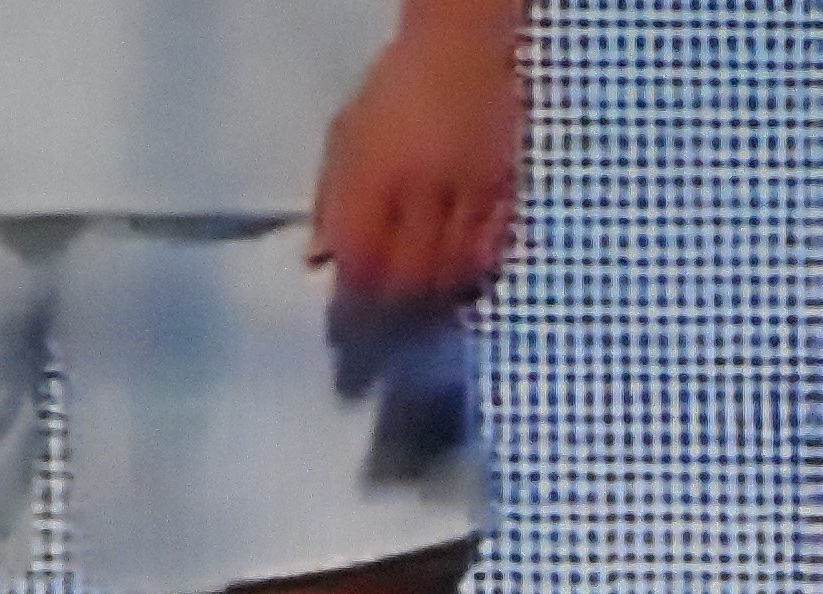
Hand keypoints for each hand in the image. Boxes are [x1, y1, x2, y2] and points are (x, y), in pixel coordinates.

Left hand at [311, 9, 525, 309]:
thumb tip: (319, 259)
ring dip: (433, 295)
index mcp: (373, 172)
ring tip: (420, 299)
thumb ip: (331, 199)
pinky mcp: (504, 191)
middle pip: (407, 274)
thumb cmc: (392, 92)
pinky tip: (457, 274)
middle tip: (385, 314)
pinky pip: (490, 250)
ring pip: (450, 270)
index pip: (360, 256)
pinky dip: (470, 272)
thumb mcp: (345, 135)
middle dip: (393, 303)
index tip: (349, 307)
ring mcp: (467, 192)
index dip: (353, 293)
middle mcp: (420, 188)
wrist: (461, 50)